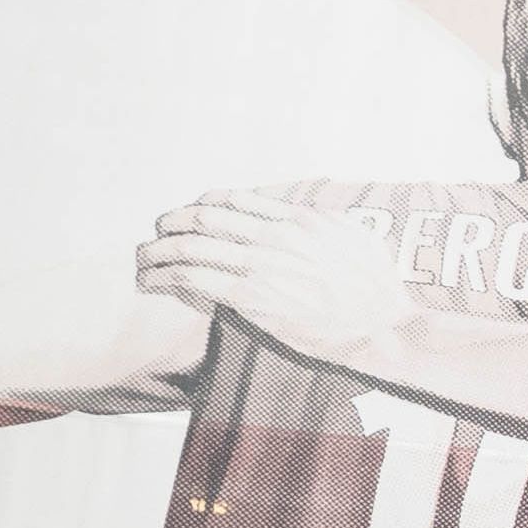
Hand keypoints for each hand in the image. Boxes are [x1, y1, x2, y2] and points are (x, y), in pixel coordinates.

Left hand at [134, 191, 405, 359]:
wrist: (384, 326)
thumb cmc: (378, 290)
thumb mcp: (357, 240)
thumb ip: (327, 224)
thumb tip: (310, 216)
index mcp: (298, 218)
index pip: (234, 200)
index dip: (202, 204)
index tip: (190, 213)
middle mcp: (275, 235)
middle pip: (204, 217)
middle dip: (172, 222)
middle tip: (157, 232)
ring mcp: (261, 266)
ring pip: (191, 245)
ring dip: (159, 250)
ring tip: (143, 259)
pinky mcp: (251, 299)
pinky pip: (195, 279)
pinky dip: (167, 277)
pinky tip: (153, 282)